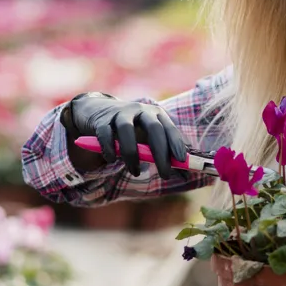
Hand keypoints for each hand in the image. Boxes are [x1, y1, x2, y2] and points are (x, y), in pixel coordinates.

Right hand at [63, 93, 187, 177]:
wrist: (99, 112)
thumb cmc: (133, 131)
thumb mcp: (149, 139)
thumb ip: (166, 154)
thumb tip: (186, 175)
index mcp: (156, 114)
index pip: (170, 128)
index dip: (177, 143)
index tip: (181, 161)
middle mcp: (140, 110)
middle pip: (153, 128)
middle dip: (161, 153)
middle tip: (165, 175)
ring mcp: (120, 113)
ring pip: (126, 129)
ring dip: (132, 154)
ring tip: (135, 172)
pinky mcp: (101, 120)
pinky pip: (105, 134)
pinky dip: (109, 149)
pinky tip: (111, 160)